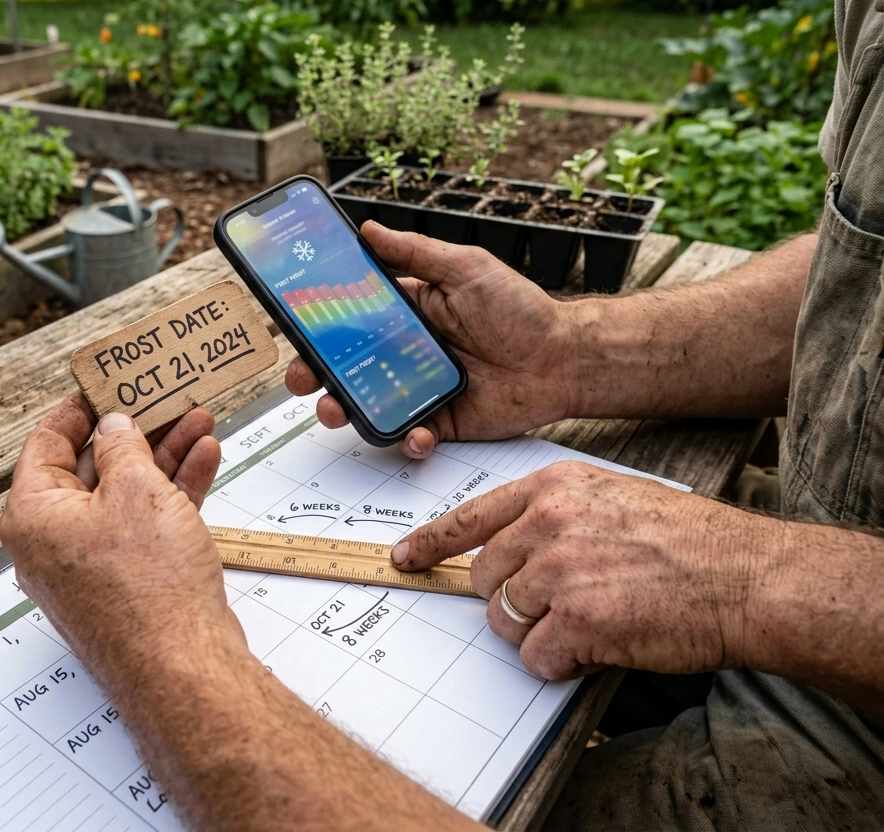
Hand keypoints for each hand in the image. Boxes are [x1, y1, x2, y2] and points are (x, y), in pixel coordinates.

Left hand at [0, 393, 240, 691]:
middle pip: (90, 468)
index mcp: (34, 516)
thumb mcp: (135, 490)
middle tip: (158, 398)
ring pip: (125, 494)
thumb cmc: (148, 588)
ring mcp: (92, 565)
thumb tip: (112, 428)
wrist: (182, 664)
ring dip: (162, 455)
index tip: (101, 384)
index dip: (78, 409)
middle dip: (133, 429)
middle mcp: (54, 542)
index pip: (45, 444)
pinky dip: (172, 492)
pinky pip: (145, 524)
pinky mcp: (128, 582)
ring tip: (196, 420)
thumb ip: (122, 447)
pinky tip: (203, 459)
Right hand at [286, 220, 578, 458]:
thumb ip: (414, 252)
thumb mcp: (466, 268)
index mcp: (407, 313)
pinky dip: (405, 440)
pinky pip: (408, 435)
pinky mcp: (439, 422)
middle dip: (316, 374)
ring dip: (344, 410)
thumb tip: (367, 229)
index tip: (294, 326)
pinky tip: (415, 434)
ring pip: (367, 404)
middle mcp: (406, 352)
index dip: (319, 325)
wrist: (563, 360)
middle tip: (302, 378)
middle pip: (346, 366)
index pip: (350, 318)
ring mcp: (419, 389)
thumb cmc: (520, 309)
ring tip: (336, 410)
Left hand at [391, 461, 770, 678]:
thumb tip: (507, 550)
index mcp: (554, 489)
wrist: (745, 576)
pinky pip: (535, 657)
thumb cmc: (687, 542)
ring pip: (504, 620)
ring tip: (593, 620)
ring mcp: (560, 571)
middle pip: (483, 578)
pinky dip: (561, 663)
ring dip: (539, 632)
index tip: (406, 559)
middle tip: (562, 603)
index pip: (471, 516)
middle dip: (511, 599)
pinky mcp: (578, 620)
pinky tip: (599, 645)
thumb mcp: (612, 498)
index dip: (432, 542)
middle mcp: (549, 524)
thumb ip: (553, 515)